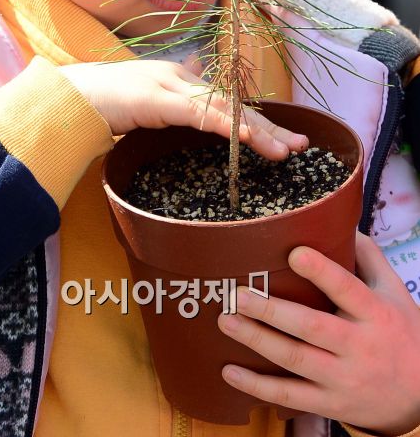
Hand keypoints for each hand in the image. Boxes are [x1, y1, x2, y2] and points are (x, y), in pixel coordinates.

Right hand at [59, 59, 307, 159]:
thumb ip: (171, 100)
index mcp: (179, 80)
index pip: (225, 101)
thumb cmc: (103, 101)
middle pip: (234, 103)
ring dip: (258, 130)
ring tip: (286, 149)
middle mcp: (181, 78)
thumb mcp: (144, 99)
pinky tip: (249, 138)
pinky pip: (201, 114)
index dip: (255, 119)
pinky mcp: (159, 98)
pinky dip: (228, 126)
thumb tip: (197, 99)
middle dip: (269, 125)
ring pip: (224, 109)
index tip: (282, 137)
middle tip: (301, 144)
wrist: (70, 96)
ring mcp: (171, 85)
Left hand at [218, 231, 419, 434]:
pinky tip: (229, 371)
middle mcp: (359, 347)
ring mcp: (343, 379)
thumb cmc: (402, 333)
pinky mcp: (331, 404)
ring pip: (295, 360)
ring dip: (257, 340)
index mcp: (375, 313)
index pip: (347, 289)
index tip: (294, 253)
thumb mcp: (394, 293)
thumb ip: (369, 257)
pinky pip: (290, 397)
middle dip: (271, 311)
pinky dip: (258, 387)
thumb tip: (340, 222)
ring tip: (225, 321)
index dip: (322, 272)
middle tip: (237, 294)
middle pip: (311, 327)